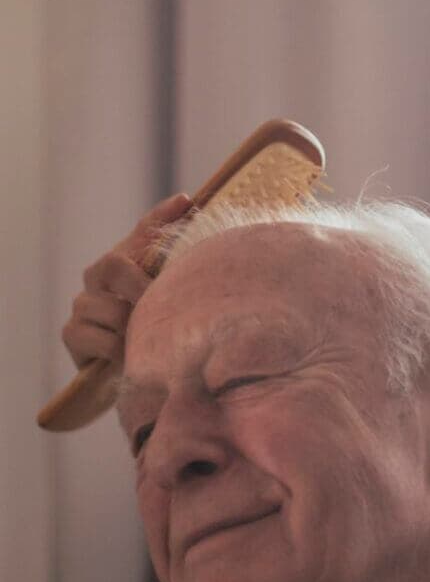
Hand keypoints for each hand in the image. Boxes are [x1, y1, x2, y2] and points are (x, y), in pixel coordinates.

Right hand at [61, 192, 191, 369]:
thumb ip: (178, 281)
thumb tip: (205, 239)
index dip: (162, 216)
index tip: (186, 201)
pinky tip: (128, 360)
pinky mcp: (72, 333)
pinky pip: (105, 341)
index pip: (143, 232)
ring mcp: (82, 305)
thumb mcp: (166, 311)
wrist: (119, 380)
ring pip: (114, 311)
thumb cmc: (146, 341)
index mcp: (124, 265)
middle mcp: (98, 277)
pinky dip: (122, 354)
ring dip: (135, 332)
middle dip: (141, 289)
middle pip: (115, 265)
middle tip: (161, 309)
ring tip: (146, 345)